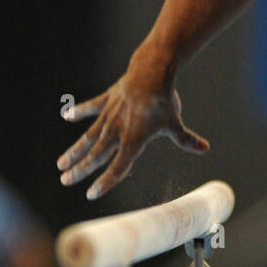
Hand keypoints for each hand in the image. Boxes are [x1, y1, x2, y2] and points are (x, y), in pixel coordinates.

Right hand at [56, 53, 208, 200]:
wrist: (152, 72)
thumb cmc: (164, 101)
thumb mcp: (175, 123)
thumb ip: (186, 139)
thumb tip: (205, 148)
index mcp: (133, 141)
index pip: (118, 168)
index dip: (105, 182)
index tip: (91, 193)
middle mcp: (117, 131)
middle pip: (96, 156)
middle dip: (80, 170)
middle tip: (64, 181)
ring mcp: (109, 115)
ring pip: (88, 137)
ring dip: (74, 151)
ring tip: (60, 164)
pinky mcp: (107, 100)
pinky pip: (91, 107)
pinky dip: (79, 111)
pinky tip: (66, 116)